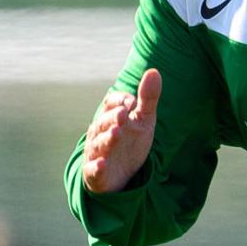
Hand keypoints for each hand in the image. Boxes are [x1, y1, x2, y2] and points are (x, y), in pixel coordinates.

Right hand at [82, 68, 161, 193]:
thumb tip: (154, 70)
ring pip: (99, 144)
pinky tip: (101, 164)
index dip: (120, 101)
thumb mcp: (143, 120)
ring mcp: (97, 153)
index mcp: (110, 118)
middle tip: (123, 114)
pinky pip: (93, 170)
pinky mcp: (96, 173)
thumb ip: (147, 98)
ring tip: (116, 133)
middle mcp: (100, 133)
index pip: (111, 104)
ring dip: (107, 138)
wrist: (120, 174)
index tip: (132, 102)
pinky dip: (96, 167)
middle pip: (103, 123)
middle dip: (112, 118)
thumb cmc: (130, 142)